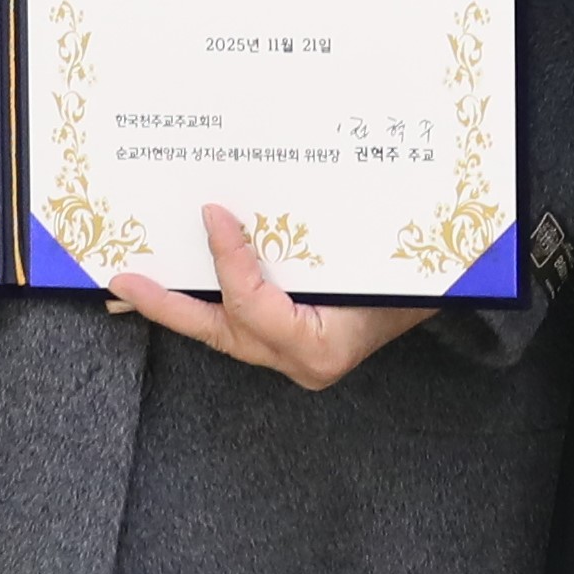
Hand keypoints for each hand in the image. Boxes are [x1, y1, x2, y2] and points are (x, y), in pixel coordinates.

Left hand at [111, 204, 438, 389]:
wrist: (453, 291)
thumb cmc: (425, 274)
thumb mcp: (377, 260)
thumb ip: (323, 246)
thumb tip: (246, 210)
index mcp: (321, 348)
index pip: (254, 306)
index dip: (228, 262)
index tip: (212, 214)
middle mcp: (301, 363)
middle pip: (218, 331)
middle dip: (165, 306)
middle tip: (120, 282)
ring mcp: (293, 358)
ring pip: (222, 331)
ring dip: (178, 306)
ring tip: (132, 287)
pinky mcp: (290, 343)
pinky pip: (240, 323)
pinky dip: (210, 301)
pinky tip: (183, 284)